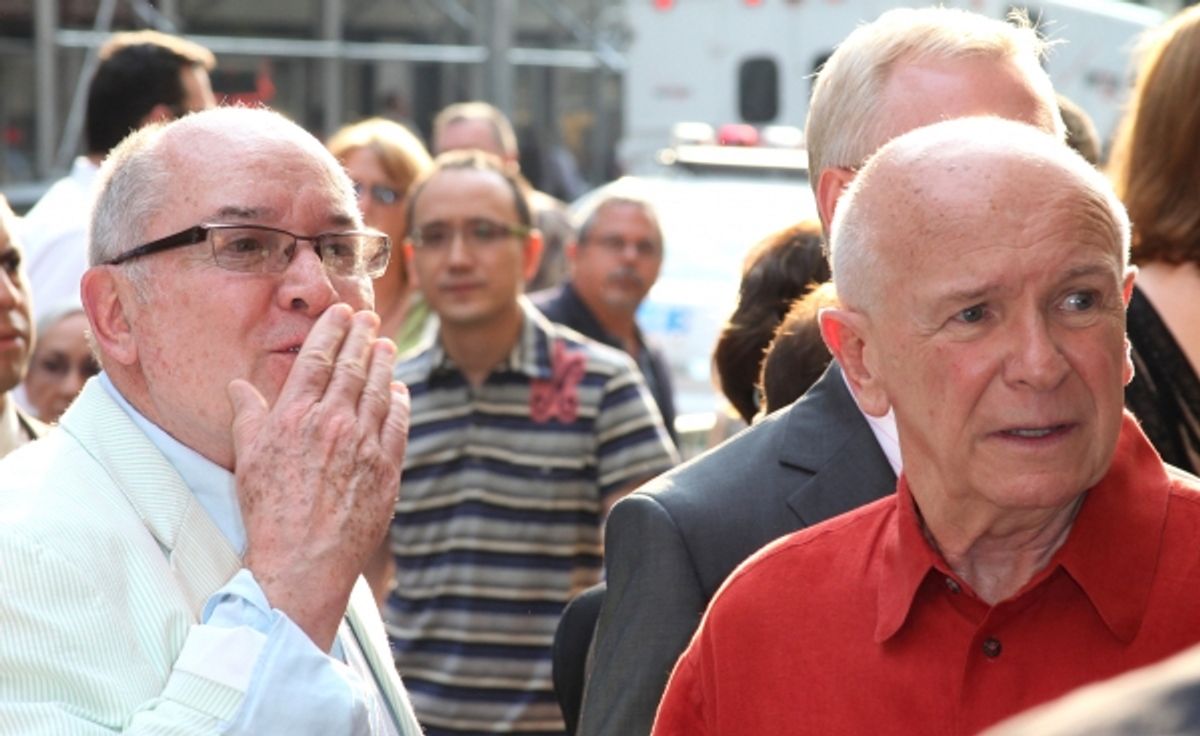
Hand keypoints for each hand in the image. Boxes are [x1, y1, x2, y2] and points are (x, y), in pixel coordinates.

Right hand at [228, 304, 408, 648]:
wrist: (304, 559)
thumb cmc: (269, 512)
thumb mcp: (248, 458)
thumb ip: (247, 415)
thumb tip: (238, 385)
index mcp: (296, 416)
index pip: (317, 358)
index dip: (332, 330)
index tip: (342, 313)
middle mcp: (333, 423)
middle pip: (352, 367)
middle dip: (361, 337)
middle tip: (369, 317)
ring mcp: (364, 445)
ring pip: (378, 390)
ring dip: (383, 363)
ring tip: (385, 345)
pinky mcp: (387, 468)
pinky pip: (398, 424)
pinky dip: (401, 402)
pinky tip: (400, 389)